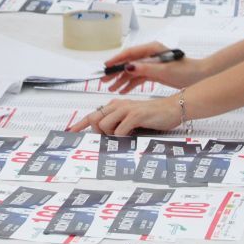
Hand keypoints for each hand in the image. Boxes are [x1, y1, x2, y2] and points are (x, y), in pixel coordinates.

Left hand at [70, 96, 184, 134]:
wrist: (172, 108)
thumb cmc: (152, 116)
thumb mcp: (131, 120)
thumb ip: (118, 125)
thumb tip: (106, 137)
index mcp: (115, 105)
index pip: (93, 115)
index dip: (80, 124)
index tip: (70, 133)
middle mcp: (118, 105)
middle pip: (94, 119)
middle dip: (98, 132)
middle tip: (110, 138)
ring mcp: (126, 109)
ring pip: (104, 125)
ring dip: (111, 136)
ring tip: (125, 135)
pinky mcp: (136, 115)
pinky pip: (120, 130)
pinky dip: (122, 137)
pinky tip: (131, 135)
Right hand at [100, 42, 206, 92]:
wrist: (199, 76)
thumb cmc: (185, 70)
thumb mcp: (164, 70)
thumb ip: (145, 68)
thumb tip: (128, 67)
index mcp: (151, 49)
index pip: (129, 53)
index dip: (116, 60)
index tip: (106, 67)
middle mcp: (149, 54)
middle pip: (128, 62)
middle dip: (116, 72)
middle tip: (104, 81)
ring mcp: (151, 63)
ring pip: (132, 71)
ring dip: (122, 80)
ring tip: (111, 89)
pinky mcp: (153, 72)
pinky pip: (138, 77)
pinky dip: (130, 84)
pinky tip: (123, 91)